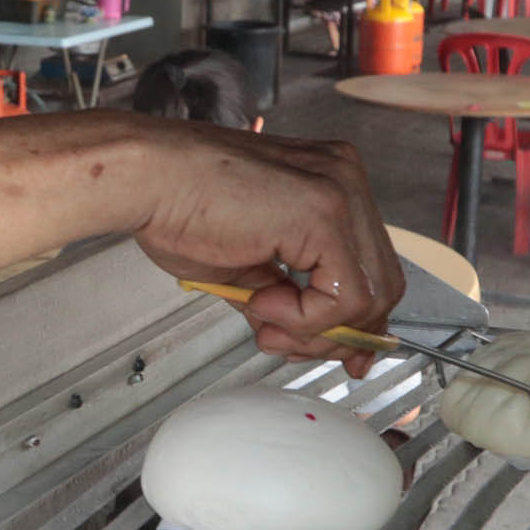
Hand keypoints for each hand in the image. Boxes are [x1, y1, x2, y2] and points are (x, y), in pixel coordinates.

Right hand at [126, 120, 403, 372]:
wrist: (146, 177)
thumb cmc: (178, 206)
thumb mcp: (246, 267)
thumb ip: (287, 298)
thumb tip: (308, 338)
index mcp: (330, 182)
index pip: (373, 265)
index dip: (359, 320)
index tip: (342, 352)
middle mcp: (344, 179)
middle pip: (383, 284)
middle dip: (340, 334)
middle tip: (289, 344)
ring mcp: (340, 191)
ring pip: (369, 296)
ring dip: (314, 330)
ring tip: (265, 322)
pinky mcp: (323, 212)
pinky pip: (343, 296)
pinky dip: (305, 318)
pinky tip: (262, 304)